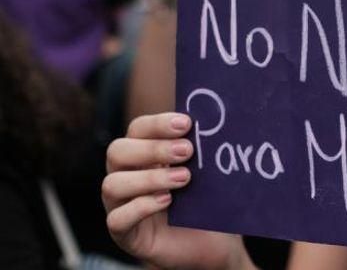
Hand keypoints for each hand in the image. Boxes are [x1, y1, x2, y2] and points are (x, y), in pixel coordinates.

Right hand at [103, 113, 255, 269]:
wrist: (215, 244)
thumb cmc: (208, 203)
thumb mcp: (207, 173)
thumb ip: (203, 150)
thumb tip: (214, 122)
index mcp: (144, 156)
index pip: (137, 130)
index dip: (158, 124)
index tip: (186, 124)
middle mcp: (126, 176)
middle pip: (117, 151)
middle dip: (153, 148)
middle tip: (187, 151)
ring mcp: (121, 206)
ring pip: (112, 184)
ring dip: (149, 178)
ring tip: (184, 179)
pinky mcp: (125, 234)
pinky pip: (117, 219)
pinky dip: (141, 207)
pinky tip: (167, 202)